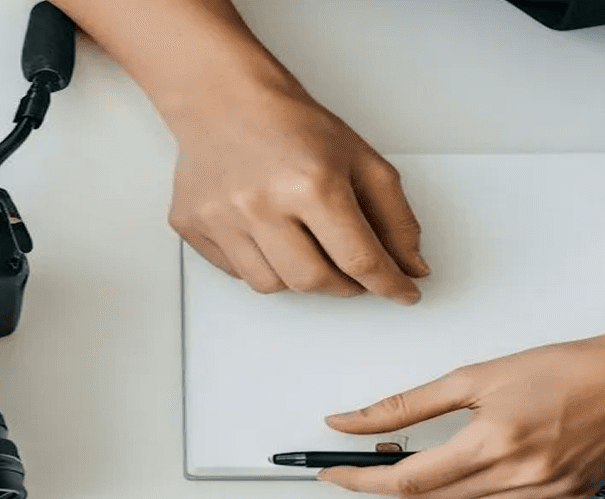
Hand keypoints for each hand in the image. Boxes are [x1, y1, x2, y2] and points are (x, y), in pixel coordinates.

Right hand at [164, 78, 425, 302]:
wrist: (224, 99)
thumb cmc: (292, 124)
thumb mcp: (359, 159)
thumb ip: (394, 217)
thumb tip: (411, 267)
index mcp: (312, 184)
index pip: (360, 259)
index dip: (389, 284)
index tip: (404, 292)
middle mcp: (262, 205)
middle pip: (314, 282)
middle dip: (344, 285)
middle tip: (353, 271)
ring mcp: (222, 219)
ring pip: (273, 285)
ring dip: (299, 275)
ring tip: (304, 243)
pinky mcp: (193, 227)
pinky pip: (237, 273)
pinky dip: (262, 264)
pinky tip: (268, 233)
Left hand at [315, 320, 604, 498]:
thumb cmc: (572, 368)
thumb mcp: (479, 375)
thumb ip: (409, 404)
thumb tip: (353, 421)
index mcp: (493, 443)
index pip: (405, 481)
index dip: (361, 481)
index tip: (334, 477)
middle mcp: (518, 478)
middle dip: (399, 482)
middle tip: (390, 454)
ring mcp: (542, 498)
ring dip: (439, 493)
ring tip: (448, 456)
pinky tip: (488, 473)